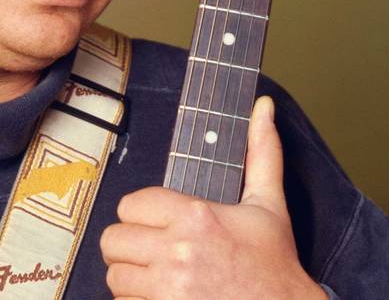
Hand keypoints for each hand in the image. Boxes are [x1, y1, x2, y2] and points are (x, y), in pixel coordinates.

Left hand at [100, 96, 324, 299]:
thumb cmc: (274, 265)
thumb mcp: (269, 206)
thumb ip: (262, 153)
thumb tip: (263, 106)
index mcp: (196, 216)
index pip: (131, 204)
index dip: (141, 213)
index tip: (157, 222)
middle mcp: (178, 251)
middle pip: (113, 239)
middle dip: (128, 244)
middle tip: (149, 249)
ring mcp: (169, 288)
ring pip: (115, 275)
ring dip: (131, 275)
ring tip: (155, 274)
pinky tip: (161, 296)